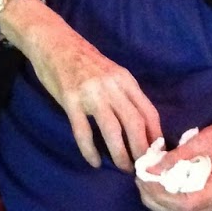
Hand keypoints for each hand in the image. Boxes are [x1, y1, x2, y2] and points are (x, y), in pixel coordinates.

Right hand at [22, 13, 161, 170]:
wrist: (54, 42)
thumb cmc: (84, 60)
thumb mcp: (112, 72)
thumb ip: (124, 93)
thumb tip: (139, 124)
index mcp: (125, 80)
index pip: (148, 112)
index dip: (155, 136)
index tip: (157, 154)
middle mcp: (112, 86)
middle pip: (134, 123)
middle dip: (141, 150)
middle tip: (142, 168)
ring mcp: (90, 93)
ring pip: (112, 130)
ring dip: (120, 153)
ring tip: (123, 168)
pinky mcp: (70, 100)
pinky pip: (83, 131)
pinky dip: (90, 150)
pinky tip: (94, 162)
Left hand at [135, 109, 211, 210]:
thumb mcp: (202, 140)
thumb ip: (176, 156)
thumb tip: (150, 168)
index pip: (184, 204)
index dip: (160, 195)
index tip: (144, 179)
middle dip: (155, 200)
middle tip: (140, 180)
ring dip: (159, 203)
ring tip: (146, 183)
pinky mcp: (211, 204)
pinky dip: (168, 202)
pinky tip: (159, 187)